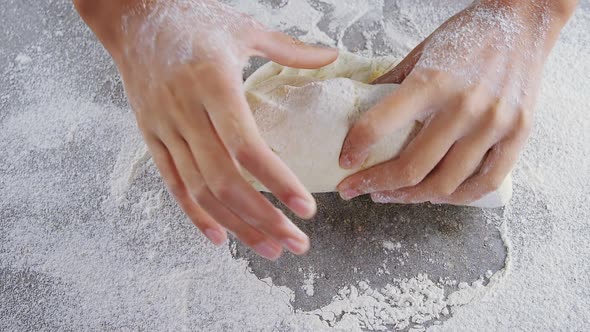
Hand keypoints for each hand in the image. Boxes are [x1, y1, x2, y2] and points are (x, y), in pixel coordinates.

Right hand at [74, 0, 337, 259]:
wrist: (131, 14)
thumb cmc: (192, 18)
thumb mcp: (243, 27)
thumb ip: (288, 49)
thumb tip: (331, 57)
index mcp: (213, 83)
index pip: (246, 146)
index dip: (277, 180)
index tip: (306, 208)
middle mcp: (186, 111)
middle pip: (225, 180)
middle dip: (263, 217)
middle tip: (297, 243)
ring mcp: (164, 128)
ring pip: (200, 189)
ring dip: (236, 224)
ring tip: (269, 248)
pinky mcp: (150, 136)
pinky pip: (173, 183)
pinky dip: (195, 214)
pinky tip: (220, 237)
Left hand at [337, 0, 575, 205]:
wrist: (525, 18)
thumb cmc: (468, 34)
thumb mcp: (421, 51)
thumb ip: (392, 84)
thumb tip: (361, 111)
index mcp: (432, 81)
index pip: (381, 125)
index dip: (356, 148)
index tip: (344, 162)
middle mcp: (463, 107)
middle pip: (412, 167)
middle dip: (375, 185)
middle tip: (357, 189)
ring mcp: (493, 124)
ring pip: (446, 184)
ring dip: (410, 197)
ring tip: (391, 196)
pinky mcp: (518, 134)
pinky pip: (485, 182)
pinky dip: (457, 198)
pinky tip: (435, 196)